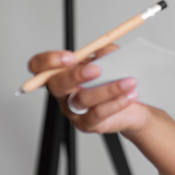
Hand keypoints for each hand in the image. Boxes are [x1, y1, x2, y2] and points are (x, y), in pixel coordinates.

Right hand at [27, 46, 149, 134]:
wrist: (134, 103)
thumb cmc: (117, 78)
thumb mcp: (113, 58)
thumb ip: (106, 51)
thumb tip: (103, 51)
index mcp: (64, 72)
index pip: (40, 66)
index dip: (48, 61)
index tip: (70, 56)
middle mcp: (64, 92)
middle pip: (56, 84)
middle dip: (75, 75)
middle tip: (97, 69)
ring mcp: (72, 109)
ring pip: (81, 99)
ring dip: (108, 89)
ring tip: (129, 82)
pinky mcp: (86, 124)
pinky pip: (97, 113)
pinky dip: (116, 103)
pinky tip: (130, 95)